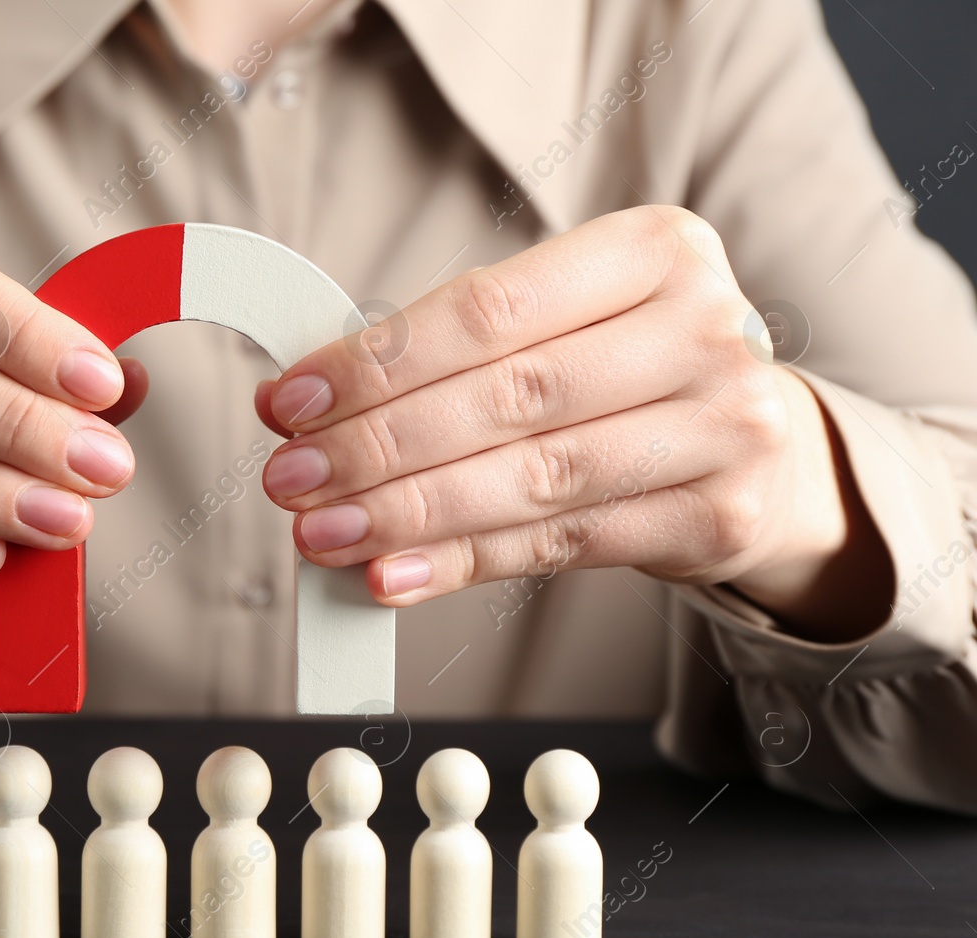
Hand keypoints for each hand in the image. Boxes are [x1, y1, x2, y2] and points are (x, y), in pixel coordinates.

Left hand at [256, 205, 889, 640]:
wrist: (764, 447)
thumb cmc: (626, 372)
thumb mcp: (561, 325)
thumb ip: (454, 352)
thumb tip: (306, 401)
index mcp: (655, 248)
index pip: (490, 308)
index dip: (379, 362)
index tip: (289, 401)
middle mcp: (704, 328)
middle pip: (507, 396)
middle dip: (378, 444)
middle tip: (289, 478)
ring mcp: (725, 424)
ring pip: (532, 477)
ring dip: (408, 513)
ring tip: (322, 533)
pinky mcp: (720, 515)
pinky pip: (561, 544)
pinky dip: (463, 561)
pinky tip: (391, 573)